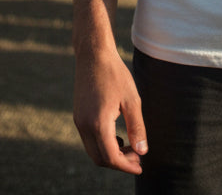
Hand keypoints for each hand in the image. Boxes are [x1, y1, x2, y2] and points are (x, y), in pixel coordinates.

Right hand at [73, 47, 147, 175]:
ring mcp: (79, 121)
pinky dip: (103, 145)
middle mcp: (84, 126)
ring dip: (110, 154)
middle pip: (100, 158)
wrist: (93, 54)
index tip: (140, 166)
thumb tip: (142, 152)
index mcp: (98, 123)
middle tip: (137, 157)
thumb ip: (137, 127)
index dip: (126, 165)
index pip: (111, 157)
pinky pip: (89, 140)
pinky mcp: (78, 116)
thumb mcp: (131, 100)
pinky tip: (117, 137)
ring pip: (93, 151)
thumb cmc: (115, 74)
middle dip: (119, 162)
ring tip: (130, 147)